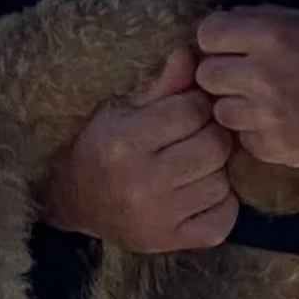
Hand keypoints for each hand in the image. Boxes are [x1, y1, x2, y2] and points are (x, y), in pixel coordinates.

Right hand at [37, 44, 237, 251]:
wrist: (75, 202)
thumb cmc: (100, 147)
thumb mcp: (121, 109)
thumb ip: (161, 86)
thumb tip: (190, 56)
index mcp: (125, 141)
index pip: (191, 111)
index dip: (197, 105)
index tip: (189, 109)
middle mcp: (142, 182)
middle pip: (214, 147)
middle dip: (211, 136)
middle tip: (198, 137)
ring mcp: (158, 217)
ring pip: (221, 182)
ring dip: (215, 171)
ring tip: (195, 166)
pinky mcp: (171, 242)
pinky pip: (223, 220)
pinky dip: (221, 204)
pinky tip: (200, 194)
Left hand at [194, 6, 298, 169]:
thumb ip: (264, 19)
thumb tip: (227, 22)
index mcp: (273, 37)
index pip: (208, 34)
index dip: (215, 39)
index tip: (227, 45)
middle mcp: (264, 75)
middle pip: (207, 75)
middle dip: (220, 74)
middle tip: (242, 76)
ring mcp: (267, 115)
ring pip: (220, 110)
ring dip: (235, 105)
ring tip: (262, 101)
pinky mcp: (273, 147)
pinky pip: (242, 138)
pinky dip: (254, 131)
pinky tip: (277, 122)